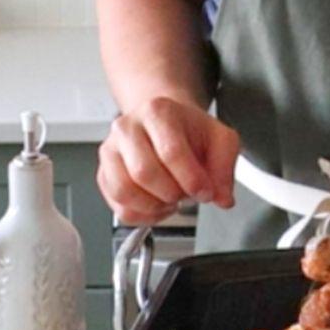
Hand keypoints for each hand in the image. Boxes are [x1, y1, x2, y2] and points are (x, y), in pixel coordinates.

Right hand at [97, 97, 239, 224]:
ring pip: (124, 192)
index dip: (191, 180)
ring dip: (155, 206)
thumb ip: (225, 167)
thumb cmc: (189, 132)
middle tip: (187, 193)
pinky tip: (158, 205)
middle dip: (172, 193)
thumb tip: (222, 198)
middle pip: (143, 173)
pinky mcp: (104, 174)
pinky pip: (119, 207)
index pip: (170, 152)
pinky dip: (143, 216)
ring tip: (171, 198)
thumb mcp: (220, 140)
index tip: (205, 192)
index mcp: (158, 113)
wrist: (165, 125)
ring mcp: (110, 151)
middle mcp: (127, 128)